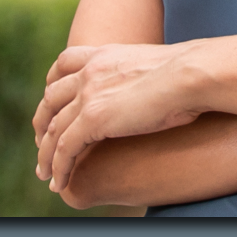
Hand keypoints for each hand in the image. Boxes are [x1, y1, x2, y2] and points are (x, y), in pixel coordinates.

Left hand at [33, 42, 203, 193]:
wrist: (194, 74)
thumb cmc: (194, 72)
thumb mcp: (162, 65)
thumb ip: (150, 74)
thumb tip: (168, 85)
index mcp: (107, 54)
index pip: (65, 62)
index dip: (53, 82)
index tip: (51, 98)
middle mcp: (91, 71)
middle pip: (50, 98)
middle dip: (42, 122)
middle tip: (42, 142)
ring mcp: (88, 95)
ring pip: (53, 129)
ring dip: (45, 153)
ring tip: (46, 173)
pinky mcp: (92, 119)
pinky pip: (64, 149)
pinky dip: (58, 167)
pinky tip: (59, 182)